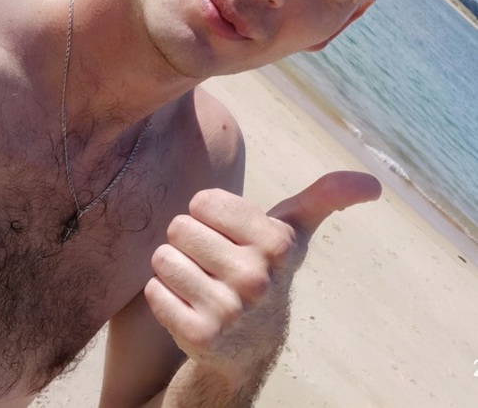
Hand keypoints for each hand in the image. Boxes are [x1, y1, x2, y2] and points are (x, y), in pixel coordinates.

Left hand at [144, 171, 380, 385]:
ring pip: (163, 258)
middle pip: (180, 227)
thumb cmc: (265, 268)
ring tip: (199, 281)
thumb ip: (325, 197)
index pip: (202, 201)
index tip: (226, 235)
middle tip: (211, 262)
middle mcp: (257, 278)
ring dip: (173, 267)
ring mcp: (229, 311)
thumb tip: (375, 184)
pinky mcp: (200, 337)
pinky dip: (163, 295)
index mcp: (277, 243)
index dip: (207, 215)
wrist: (249, 346)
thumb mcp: (294, 231)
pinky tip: (187, 306)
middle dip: (189, 242)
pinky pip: (155, 291)